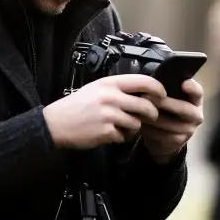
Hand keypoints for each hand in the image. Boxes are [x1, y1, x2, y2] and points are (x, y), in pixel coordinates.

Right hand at [43, 75, 167, 149]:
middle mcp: (110, 97)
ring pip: (137, 124)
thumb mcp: (97, 89)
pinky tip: (109, 134)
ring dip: (133, 128)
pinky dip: (120, 137)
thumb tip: (144, 93)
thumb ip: (119, 89)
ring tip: (121, 126)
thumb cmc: (78, 106)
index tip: (162, 95)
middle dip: (152, 114)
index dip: (157, 89)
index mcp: (109, 83)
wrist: (56, 124)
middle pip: (146, 106)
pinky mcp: (106, 131)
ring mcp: (109, 115)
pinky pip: (124, 137)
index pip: (142, 81)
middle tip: (150, 117)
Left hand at [140, 78, 204, 161]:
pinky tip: (140, 123)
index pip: (198, 92)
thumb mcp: (169, 97)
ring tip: (139, 110)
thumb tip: (151, 81)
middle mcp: (196, 115)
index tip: (184, 84)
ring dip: (153, 117)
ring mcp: (189, 130)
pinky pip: (163, 135)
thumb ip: (166, 88)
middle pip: (184, 108)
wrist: (166, 137)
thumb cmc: (166, 110)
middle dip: (165, 103)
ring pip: (171, 123)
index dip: (193, 88)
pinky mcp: (179, 141)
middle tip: (146, 96)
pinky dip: (150, 129)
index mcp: (195, 100)